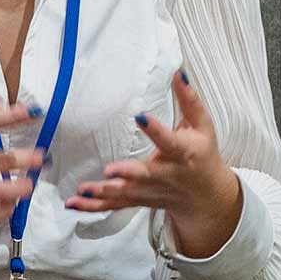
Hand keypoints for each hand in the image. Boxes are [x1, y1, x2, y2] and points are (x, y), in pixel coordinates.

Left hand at [66, 71, 242, 257]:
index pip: (170, 142)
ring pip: (127, 194)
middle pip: (145, 176)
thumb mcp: (202, 125)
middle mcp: (167, 175)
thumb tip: (177, 72)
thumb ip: (189, 100)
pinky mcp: (139, 200)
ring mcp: (151, 191)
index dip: (156, 130)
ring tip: (84, 189)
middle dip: (127, 174)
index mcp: (184, 153)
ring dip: (104, 193)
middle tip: (109, 170)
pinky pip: (115, 206)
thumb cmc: (203, 154)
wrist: (206, 195)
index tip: (140, 117)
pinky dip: (94, 207)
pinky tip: (74, 203)